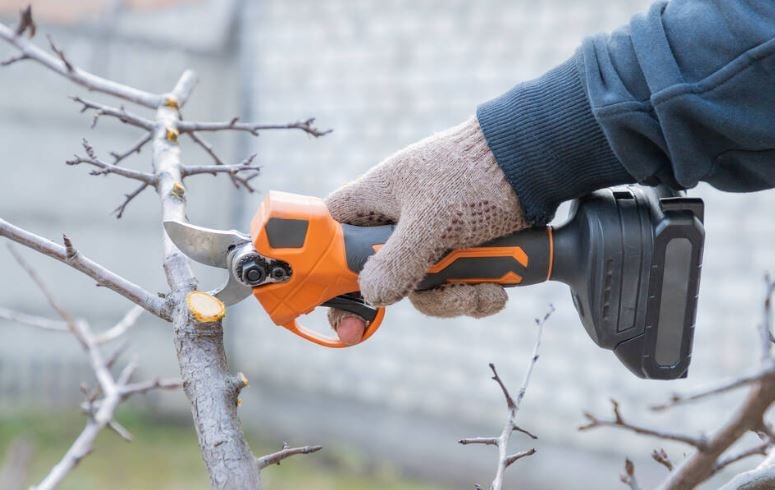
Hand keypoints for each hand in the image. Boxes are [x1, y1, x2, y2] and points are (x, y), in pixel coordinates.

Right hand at [325, 117, 527, 344]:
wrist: (536, 164)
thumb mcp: (432, 220)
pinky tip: (498, 289)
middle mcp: (398, 221)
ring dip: (457, 298)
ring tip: (486, 290)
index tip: (342, 299)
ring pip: (424, 288)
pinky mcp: (461, 249)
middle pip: (383, 275)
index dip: (327, 265)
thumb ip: (397, 261)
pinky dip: (477, 294)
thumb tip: (371, 296)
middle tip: (443, 297)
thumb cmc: (475, 176)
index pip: (331, 231)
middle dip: (419, 294)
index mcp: (375, 200)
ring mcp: (430, 237)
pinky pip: (456, 287)